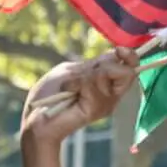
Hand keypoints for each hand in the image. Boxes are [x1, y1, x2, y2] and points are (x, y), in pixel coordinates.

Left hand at [21, 48, 138, 143]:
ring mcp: (106, 104)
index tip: (119, 50)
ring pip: (109, 73)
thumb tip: (117, 54)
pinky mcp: (97, 109)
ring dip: (84, 75)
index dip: (129, 55)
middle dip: (104, 66)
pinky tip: (68, 93)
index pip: (129, 65)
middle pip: (127, 71)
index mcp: (107, 82)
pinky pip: (93, 84)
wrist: (36, 116)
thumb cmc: (50, 94)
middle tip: (83, 76)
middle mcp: (111, 94)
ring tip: (70, 88)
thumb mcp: (73, 71)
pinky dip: (77, 83)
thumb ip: (95, 65)